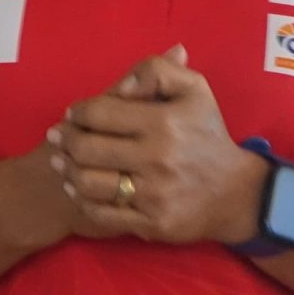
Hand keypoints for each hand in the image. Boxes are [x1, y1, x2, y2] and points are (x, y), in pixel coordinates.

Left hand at [50, 46, 268, 245]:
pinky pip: (101, 213)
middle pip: (86, 148)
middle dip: (65, 141)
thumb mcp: (195, 90)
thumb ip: (157, 71)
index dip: (78, 112)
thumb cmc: (208, 136)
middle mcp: (157, 158)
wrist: (236, 192)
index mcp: (164, 122)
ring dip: (67, 170)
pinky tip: (77, 189)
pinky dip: (82, 200)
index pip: (99, 113)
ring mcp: (153, 194)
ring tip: (61, 163)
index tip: (74, 114)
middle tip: (58, 138)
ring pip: (88, 183)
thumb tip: (121, 85)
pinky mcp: (151, 222)